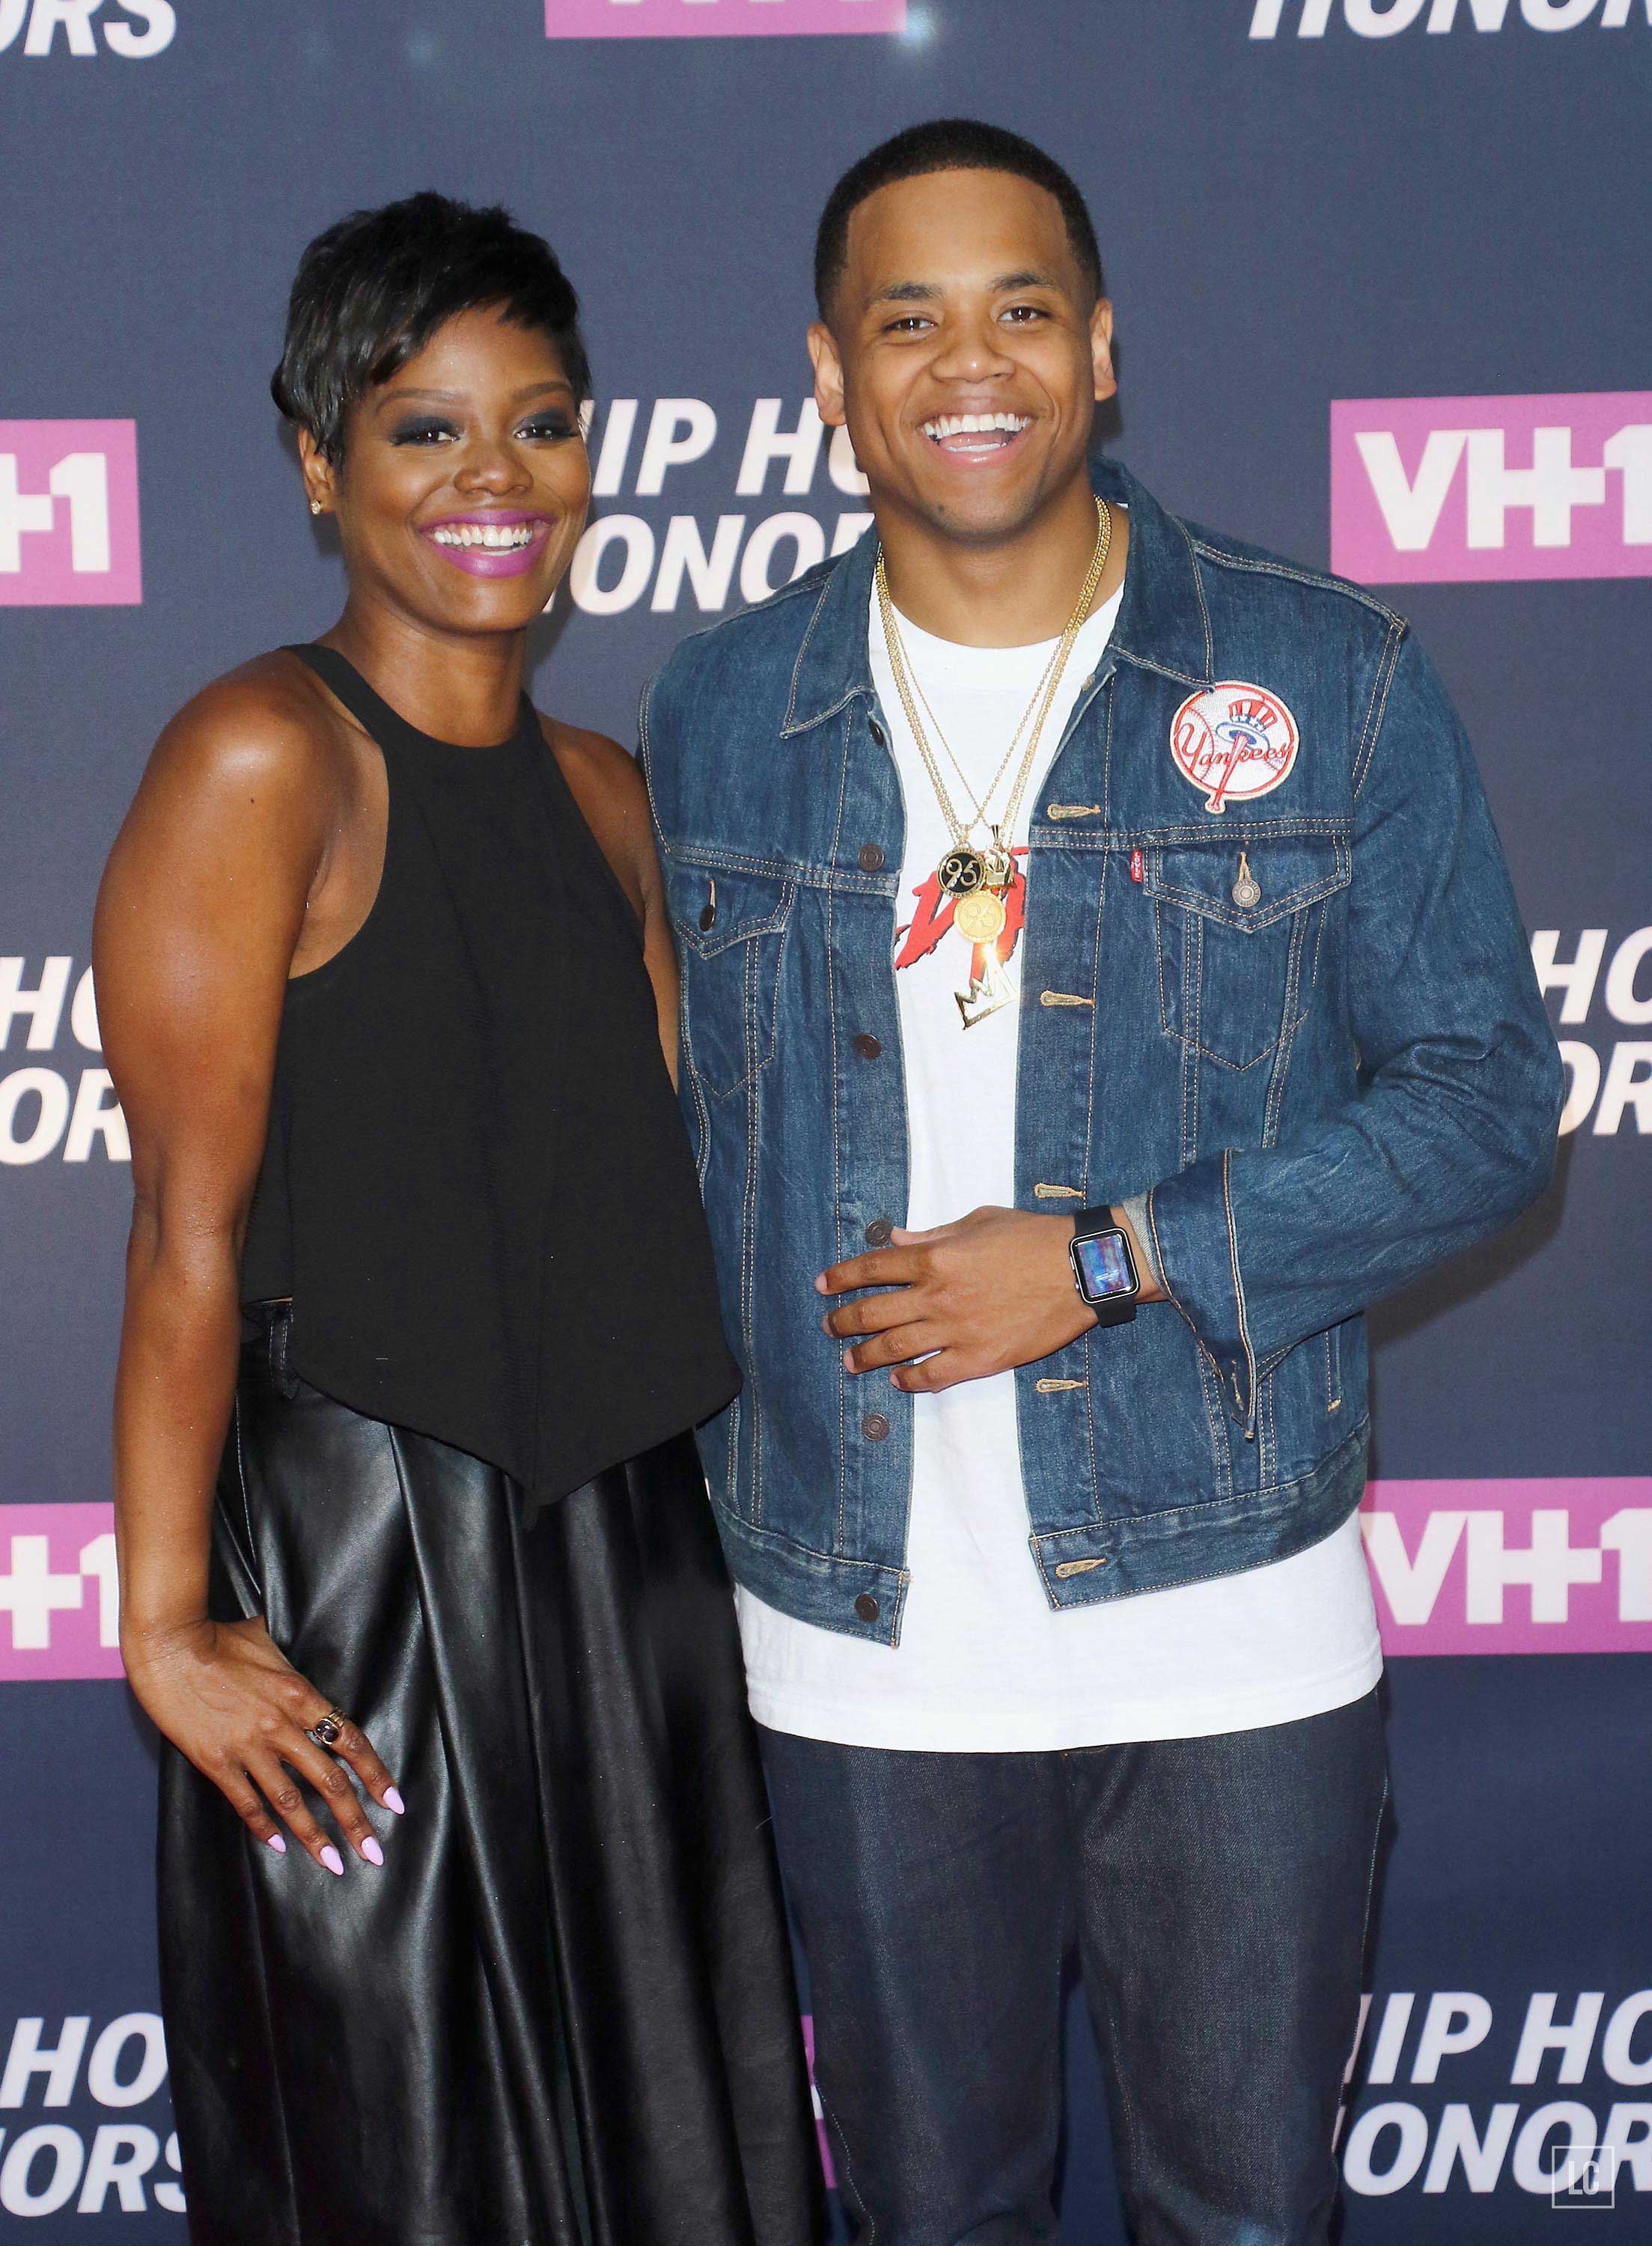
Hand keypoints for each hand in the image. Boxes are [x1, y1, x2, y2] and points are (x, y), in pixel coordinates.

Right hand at [124, 1616, 401, 1875]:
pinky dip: (264, 1827)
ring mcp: (248, 1746)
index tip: (393, 1802)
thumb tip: (303, 1671)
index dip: (375, 1775)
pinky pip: (246, 1802)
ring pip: (291, 1800)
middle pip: (328, 1780)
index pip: (350, 1741)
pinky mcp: (216, 1761)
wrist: (171, 1645)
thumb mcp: (271, 1645)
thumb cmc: (220, 1637)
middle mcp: (281, 1725)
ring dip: (315, 1836)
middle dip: (354, 1820)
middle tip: (373, 1851)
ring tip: (333, 1864)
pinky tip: (278, 1846)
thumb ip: (291, 1669)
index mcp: (300, 1695)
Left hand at [819, 1206, 1095, 1394]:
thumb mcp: (977, 1221)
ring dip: (864, 1356)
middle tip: (829, 1327)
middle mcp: (937, 1296)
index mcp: (934, 1258)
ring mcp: (956, 1330)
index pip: (872, 1267)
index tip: (824, 1286)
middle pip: (873, 1313)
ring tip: (849, 1361)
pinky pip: (932, 1376)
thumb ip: (932, 1235)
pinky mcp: (979, 1358)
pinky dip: (909, 1380)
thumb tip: (896, 1241)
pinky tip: (897, 1380)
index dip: (841, 1277)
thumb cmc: (1031, 1237)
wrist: (1079, 1269)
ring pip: (894, 1349)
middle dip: (842, 1321)